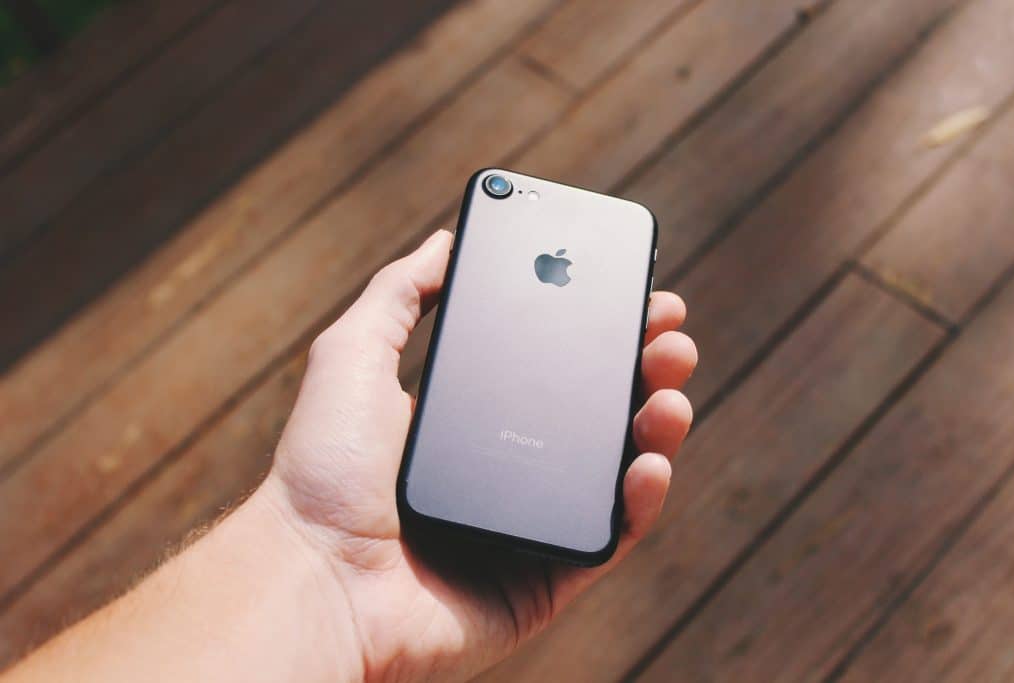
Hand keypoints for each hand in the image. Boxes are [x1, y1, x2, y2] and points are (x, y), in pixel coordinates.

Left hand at [265, 229, 696, 681]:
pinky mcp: (546, 577)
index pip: (551, 367)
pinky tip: (650, 459)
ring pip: (615, 470)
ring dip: (658, 423)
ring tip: (671, 386)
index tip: (632, 294)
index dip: (597, 330)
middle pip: (595, 412)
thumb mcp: (353, 354)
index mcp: (472, 419)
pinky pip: (610, 537)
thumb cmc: (323, 470)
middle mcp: (507, 467)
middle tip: (668, 334)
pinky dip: (643, 499)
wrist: (315, 576)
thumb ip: (400, 292)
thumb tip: (445, 239)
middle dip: (642, 366)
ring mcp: (530, 523)